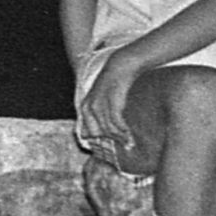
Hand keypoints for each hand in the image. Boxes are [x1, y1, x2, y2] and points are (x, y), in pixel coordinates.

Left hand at [74, 53, 141, 167]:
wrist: (120, 67)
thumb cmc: (112, 85)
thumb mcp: (98, 100)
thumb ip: (95, 116)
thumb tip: (89, 135)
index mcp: (84, 108)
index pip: (88, 133)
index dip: (99, 141)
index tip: (111, 148)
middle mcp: (89, 108)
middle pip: (99, 133)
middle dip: (111, 141)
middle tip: (124, 146)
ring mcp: (100, 106)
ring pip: (109, 130)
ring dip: (121, 138)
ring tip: (131, 144)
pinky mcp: (111, 104)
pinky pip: (117, 124)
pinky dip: (124, 132)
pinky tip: (130, 136)